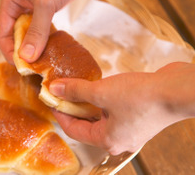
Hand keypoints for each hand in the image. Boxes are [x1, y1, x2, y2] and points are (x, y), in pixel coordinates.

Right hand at [0, 0, 94, 63]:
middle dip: (22, 52)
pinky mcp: (46, 10)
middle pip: (14, 36)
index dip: (10, 52)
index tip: (21, 67)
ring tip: (42, 63)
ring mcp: (32, 8)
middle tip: (33, 68)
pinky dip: (43, 41)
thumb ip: (37, 30)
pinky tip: (50, 50)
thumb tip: (27, 56)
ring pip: (27, 34)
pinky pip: (40, 30)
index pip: (3, 34)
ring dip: (33, 48)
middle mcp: (18, 6)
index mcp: (10, 1)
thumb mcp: (46, 2)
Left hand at [49, 62, 194, 154]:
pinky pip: (113, 112)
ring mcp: (130, 129)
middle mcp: (118, 139)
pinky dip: (104, 102)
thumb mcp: (101, 92)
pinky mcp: (138, 117)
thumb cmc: (141, 97)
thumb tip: (55, 89)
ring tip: (80, 88)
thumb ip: (76, 91)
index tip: (52, 99)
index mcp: (107, 140)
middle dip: (74, 107)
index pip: (73, 130)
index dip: (60, 113)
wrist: (177, 91)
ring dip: (89, 103)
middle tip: (64, 92)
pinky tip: (100, 89)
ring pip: (101, 117)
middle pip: (87, 124)